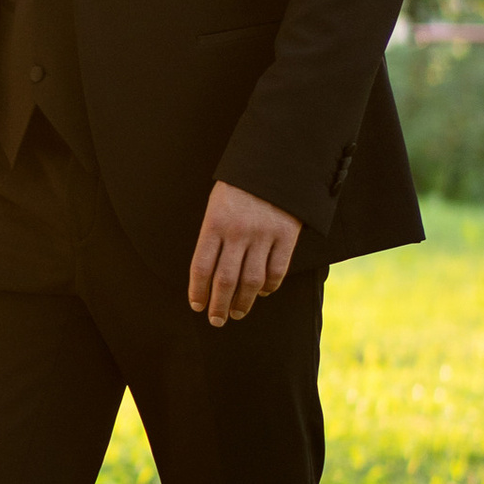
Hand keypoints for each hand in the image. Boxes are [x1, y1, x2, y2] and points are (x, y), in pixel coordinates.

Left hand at [188, 180, 301, 324]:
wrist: (275, 163)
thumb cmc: (240, 187)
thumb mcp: (217, 205)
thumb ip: (213, 236)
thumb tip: (208, 274)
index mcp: (214, 223)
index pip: (201, 267)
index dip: (197, 291)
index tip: (196, 306)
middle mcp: (238, 232)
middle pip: (225, 280)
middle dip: (219, 305)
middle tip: (216, 320)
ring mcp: (264, 235)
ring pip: (252, 281)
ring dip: (243, 302)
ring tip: (237, 313)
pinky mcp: (287, 235)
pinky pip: (277, 270)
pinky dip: (269, 286)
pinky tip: (262, 293)